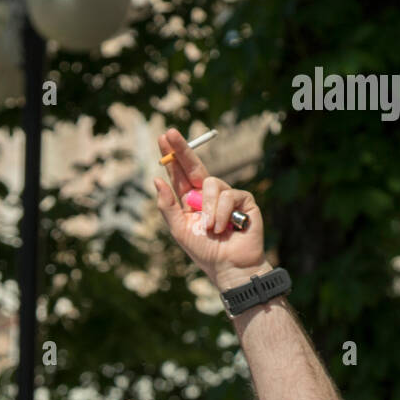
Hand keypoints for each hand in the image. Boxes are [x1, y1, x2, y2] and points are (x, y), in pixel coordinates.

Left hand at [155, 128, 267, 291]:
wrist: (230, 267)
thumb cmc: (205, 252)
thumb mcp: (180, 230)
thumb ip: (167, 206)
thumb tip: (156, 179)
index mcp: (191, 201)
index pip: (180, 174)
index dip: (172, 156)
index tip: (163, 136)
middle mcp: (208, 195)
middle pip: (194, 166)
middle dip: (181, 149)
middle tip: (170, 133)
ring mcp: (227, 195)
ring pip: (210, 184)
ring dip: (208, 209)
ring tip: (210, 229)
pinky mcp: (244, 200)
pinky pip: (228, 196)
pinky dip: (222, 214)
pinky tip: (223, 229)